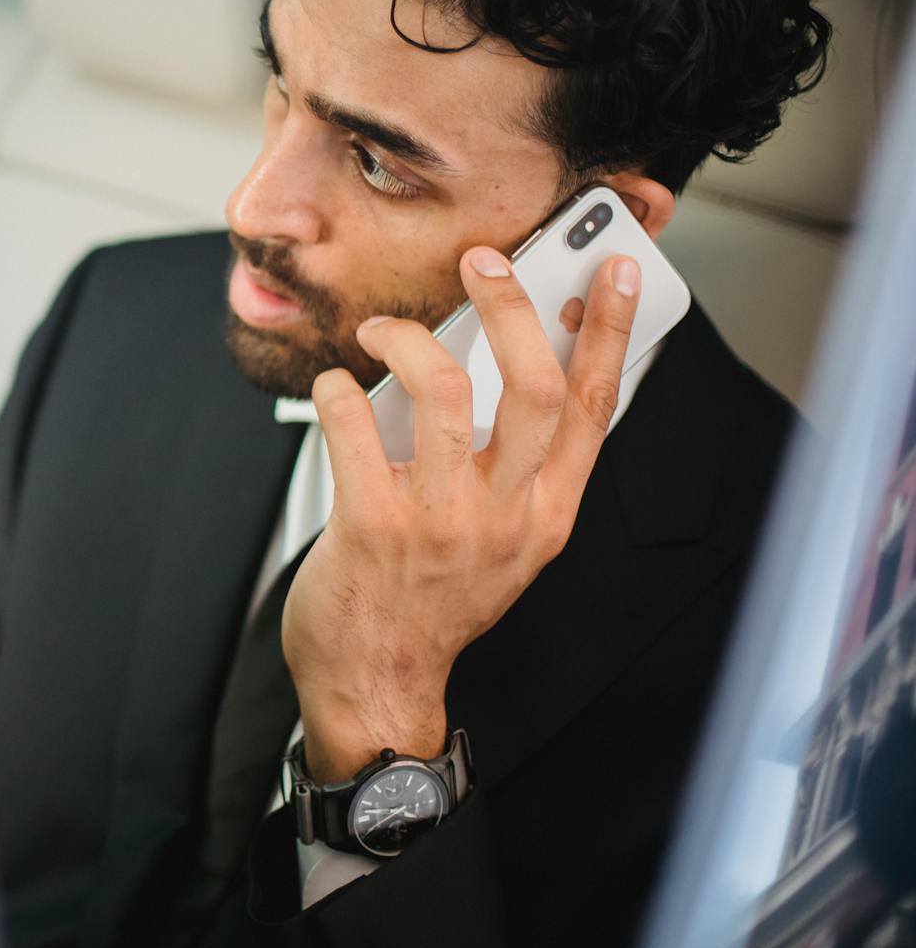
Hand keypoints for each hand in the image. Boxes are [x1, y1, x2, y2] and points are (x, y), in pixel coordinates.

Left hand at [282, 246, 642, 781]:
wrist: (375, 683)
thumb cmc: (429, 607)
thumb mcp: (499, 544)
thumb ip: (505, 470)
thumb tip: (488, 369)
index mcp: (545, 515)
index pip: (594, 409)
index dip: (609, 333)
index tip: (612, 272)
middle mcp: (503, 516)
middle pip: (533, 385)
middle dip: (511, 306)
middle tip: (482, 264)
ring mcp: (439, 520)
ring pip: (446, 390)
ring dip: (407, 338)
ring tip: (381, 331)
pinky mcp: (372, 525)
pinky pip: (356, 422)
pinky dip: (338, 387)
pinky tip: (334, 386)